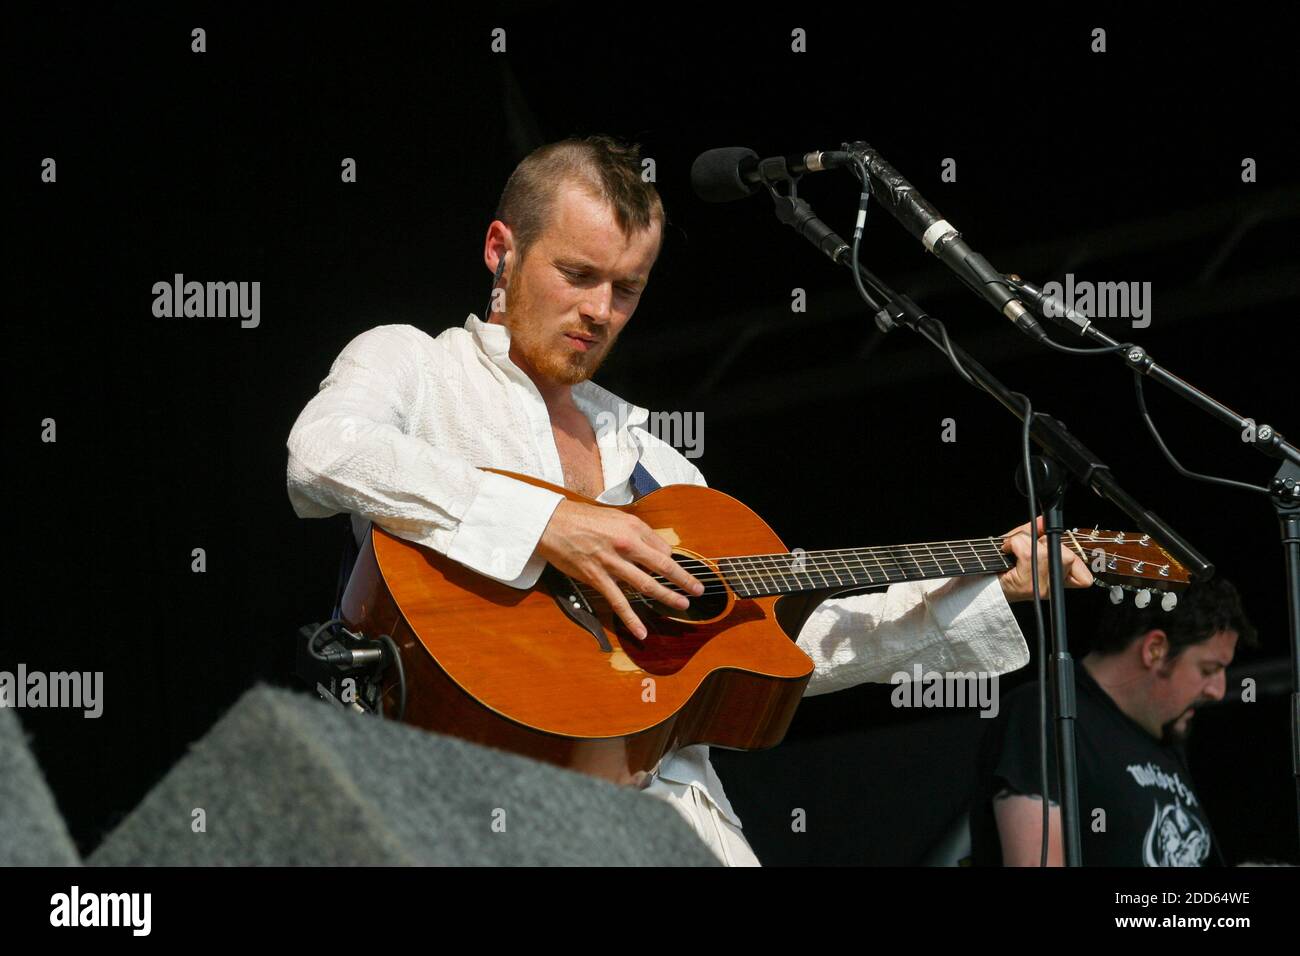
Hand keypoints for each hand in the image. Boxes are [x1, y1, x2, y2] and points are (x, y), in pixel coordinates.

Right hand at [535, 499, 704, 638]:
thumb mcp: (617, 517)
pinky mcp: (596, 578)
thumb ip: (639, 532)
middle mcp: (625, 544)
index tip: (682, 572)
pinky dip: (631, 618)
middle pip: (662, 566)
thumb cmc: (584, 519)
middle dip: (683, 580)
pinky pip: (618, 602)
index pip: (662, 548)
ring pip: (645, 584)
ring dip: (666, 597)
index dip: (674, 562)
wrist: (552, 524)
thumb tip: (659, 549)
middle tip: (698, 591)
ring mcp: (611, 563)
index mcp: (632, 528)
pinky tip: (642, 631)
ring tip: (681, 606)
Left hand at [997, 515, 1093, 601]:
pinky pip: (1027, 551)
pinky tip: (1007, 550)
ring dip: (1025, 542)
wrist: (981, 581)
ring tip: (1013, 548)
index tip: (1058, 552)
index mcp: (1055, 581)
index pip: (1083, 578)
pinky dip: (1015, 543)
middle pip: (1067, 557)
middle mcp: (1050, 587)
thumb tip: (1044, 520)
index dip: (1077, 563)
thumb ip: (1035, 531)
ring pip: (1045, 552)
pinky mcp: (1025, 584)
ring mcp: (1039, 587)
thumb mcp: (1022, 545)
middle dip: (1045, 544)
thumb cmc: (1000, 565)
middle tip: (1027, 548)